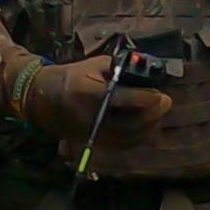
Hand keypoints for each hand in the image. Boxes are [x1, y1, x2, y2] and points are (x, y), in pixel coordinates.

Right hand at [18, 56, 172, 142]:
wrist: (43, 99)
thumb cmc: (72, 76)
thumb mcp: (93, 64)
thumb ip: (118, 69)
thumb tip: (144, 71)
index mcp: (88, 93)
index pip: (120, 99)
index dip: (143, 98)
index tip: (159, 93)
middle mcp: (89, 117)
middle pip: (127, 123)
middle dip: (152, 114)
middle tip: (166, 101)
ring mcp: (90, 133)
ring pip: (126, 137)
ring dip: (148, 126)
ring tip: (160, 112)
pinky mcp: (92, 142)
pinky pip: (120, 145)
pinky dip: (138, 137)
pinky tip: (148, 125)